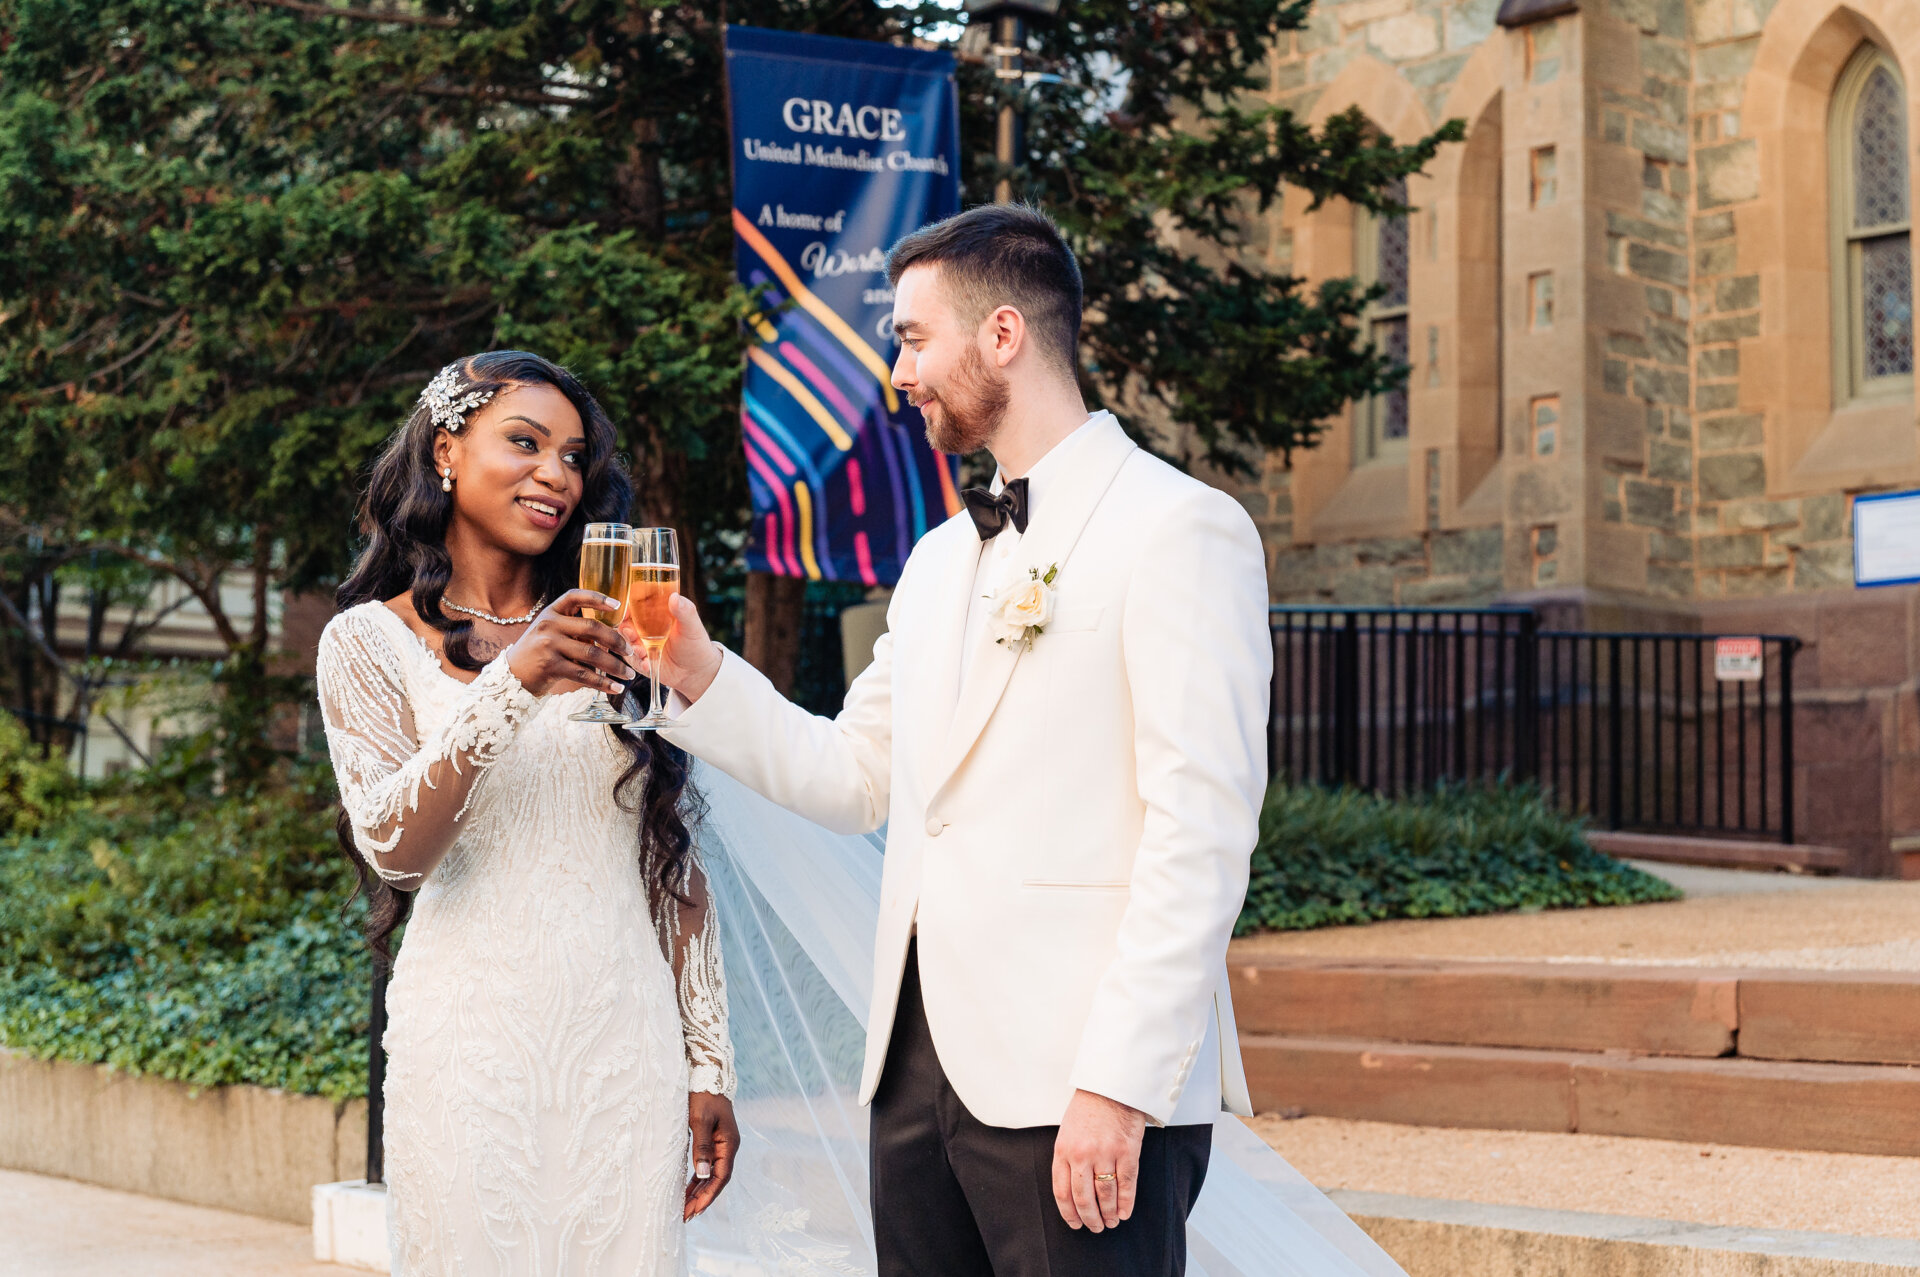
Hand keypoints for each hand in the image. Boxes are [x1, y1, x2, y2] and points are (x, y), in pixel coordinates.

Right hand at [504, 589, 636, 696]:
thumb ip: (574, 629)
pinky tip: (616, 688)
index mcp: (551, 612)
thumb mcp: (550, 632)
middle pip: (592, 628)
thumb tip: (612, 637)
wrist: (511, 676)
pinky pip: (584, 674)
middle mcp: (549, 625)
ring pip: (592, 654)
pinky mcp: (550, 666)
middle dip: (617, 641)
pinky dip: (603, 683)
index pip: (575, 596)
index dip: (598, 598)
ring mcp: (549, 645)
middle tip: (630, 652)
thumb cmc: (538, 653)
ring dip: (615, 666)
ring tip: (629, 675)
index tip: (618, 605)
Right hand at [628, 593, 724, 702]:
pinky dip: (637, 661)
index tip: (626, 611)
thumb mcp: (692, 626)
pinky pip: (630, 658)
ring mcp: (640, 642)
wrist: (696, 671)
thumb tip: (674, 596)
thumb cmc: (695, 643)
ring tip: (642, 652)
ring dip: (630, 645)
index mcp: (655, 610)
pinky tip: (647, 664)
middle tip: (632, 635)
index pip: (634, 601)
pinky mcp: (638, 658)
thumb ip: (685, 611)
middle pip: (624, 621)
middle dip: (625, 629)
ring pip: (624, 640)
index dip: (627, 604)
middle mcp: (644, 624)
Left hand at [684, 1092, 739, 1219]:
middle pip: (716, 1179)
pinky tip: (687, 1190)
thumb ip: (701, 1147)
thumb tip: (702, 1174)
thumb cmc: (703, 1095)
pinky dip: (696, 1180)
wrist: (707, 1074)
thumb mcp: (700, 1120)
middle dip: (702, 1199)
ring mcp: (720, 1145)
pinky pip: (705, 1166)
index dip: (709, 1195)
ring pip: (710, 1175)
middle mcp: (727, 1147)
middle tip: (685, 1217)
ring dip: (698, 1192)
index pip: (721, 1177)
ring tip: (684, 1209)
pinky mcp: (711, 1142)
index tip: (694, 1210)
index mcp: (729, 1143)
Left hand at [1051, 1089, 1145, 1232]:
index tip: (1075, 1224)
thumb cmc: (1088, 1108)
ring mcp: (1105, 1154)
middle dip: (1090, 1219)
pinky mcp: (1127, 1152)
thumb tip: (1072, 1190)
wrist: (1111, 1086)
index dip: (1069, 1213)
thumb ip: (1067, 1158)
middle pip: (1083, 1198)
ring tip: (1111, 1222)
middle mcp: (1082, 1155)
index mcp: (1063, 1150)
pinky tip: (1124, 1213)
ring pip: (1105, 1195)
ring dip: (1109, 1214)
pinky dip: (1126, 1203)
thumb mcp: (1067, 1132)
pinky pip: (1126, 1184)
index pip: (1062, 1192)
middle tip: (1096, 1227)